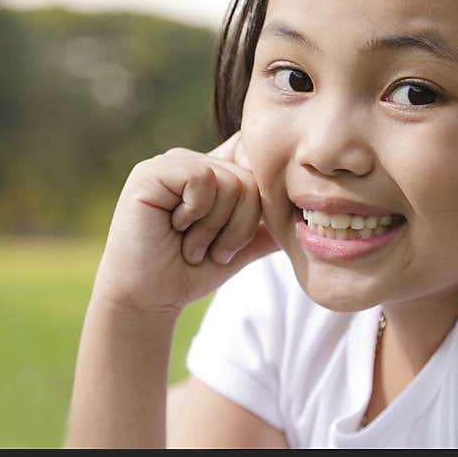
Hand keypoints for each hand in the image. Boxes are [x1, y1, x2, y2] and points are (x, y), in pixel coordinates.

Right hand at [90, 131, 279, 313]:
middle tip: (209, 249)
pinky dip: (197, 214)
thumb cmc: (190, 273)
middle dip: (239, 226)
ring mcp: (171, 163)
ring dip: (216, 227)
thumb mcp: (240, 248)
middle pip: (252, 177)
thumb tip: (308, 220)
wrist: (149, 299)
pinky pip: (203, 179)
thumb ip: (267, 228)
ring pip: (232, 181)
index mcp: (214, 173)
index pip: (255, 157)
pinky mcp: (151, 172)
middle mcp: (194, 162)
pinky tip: (174, 227)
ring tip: (191, 244)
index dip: (262, 192)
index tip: (242, 233)